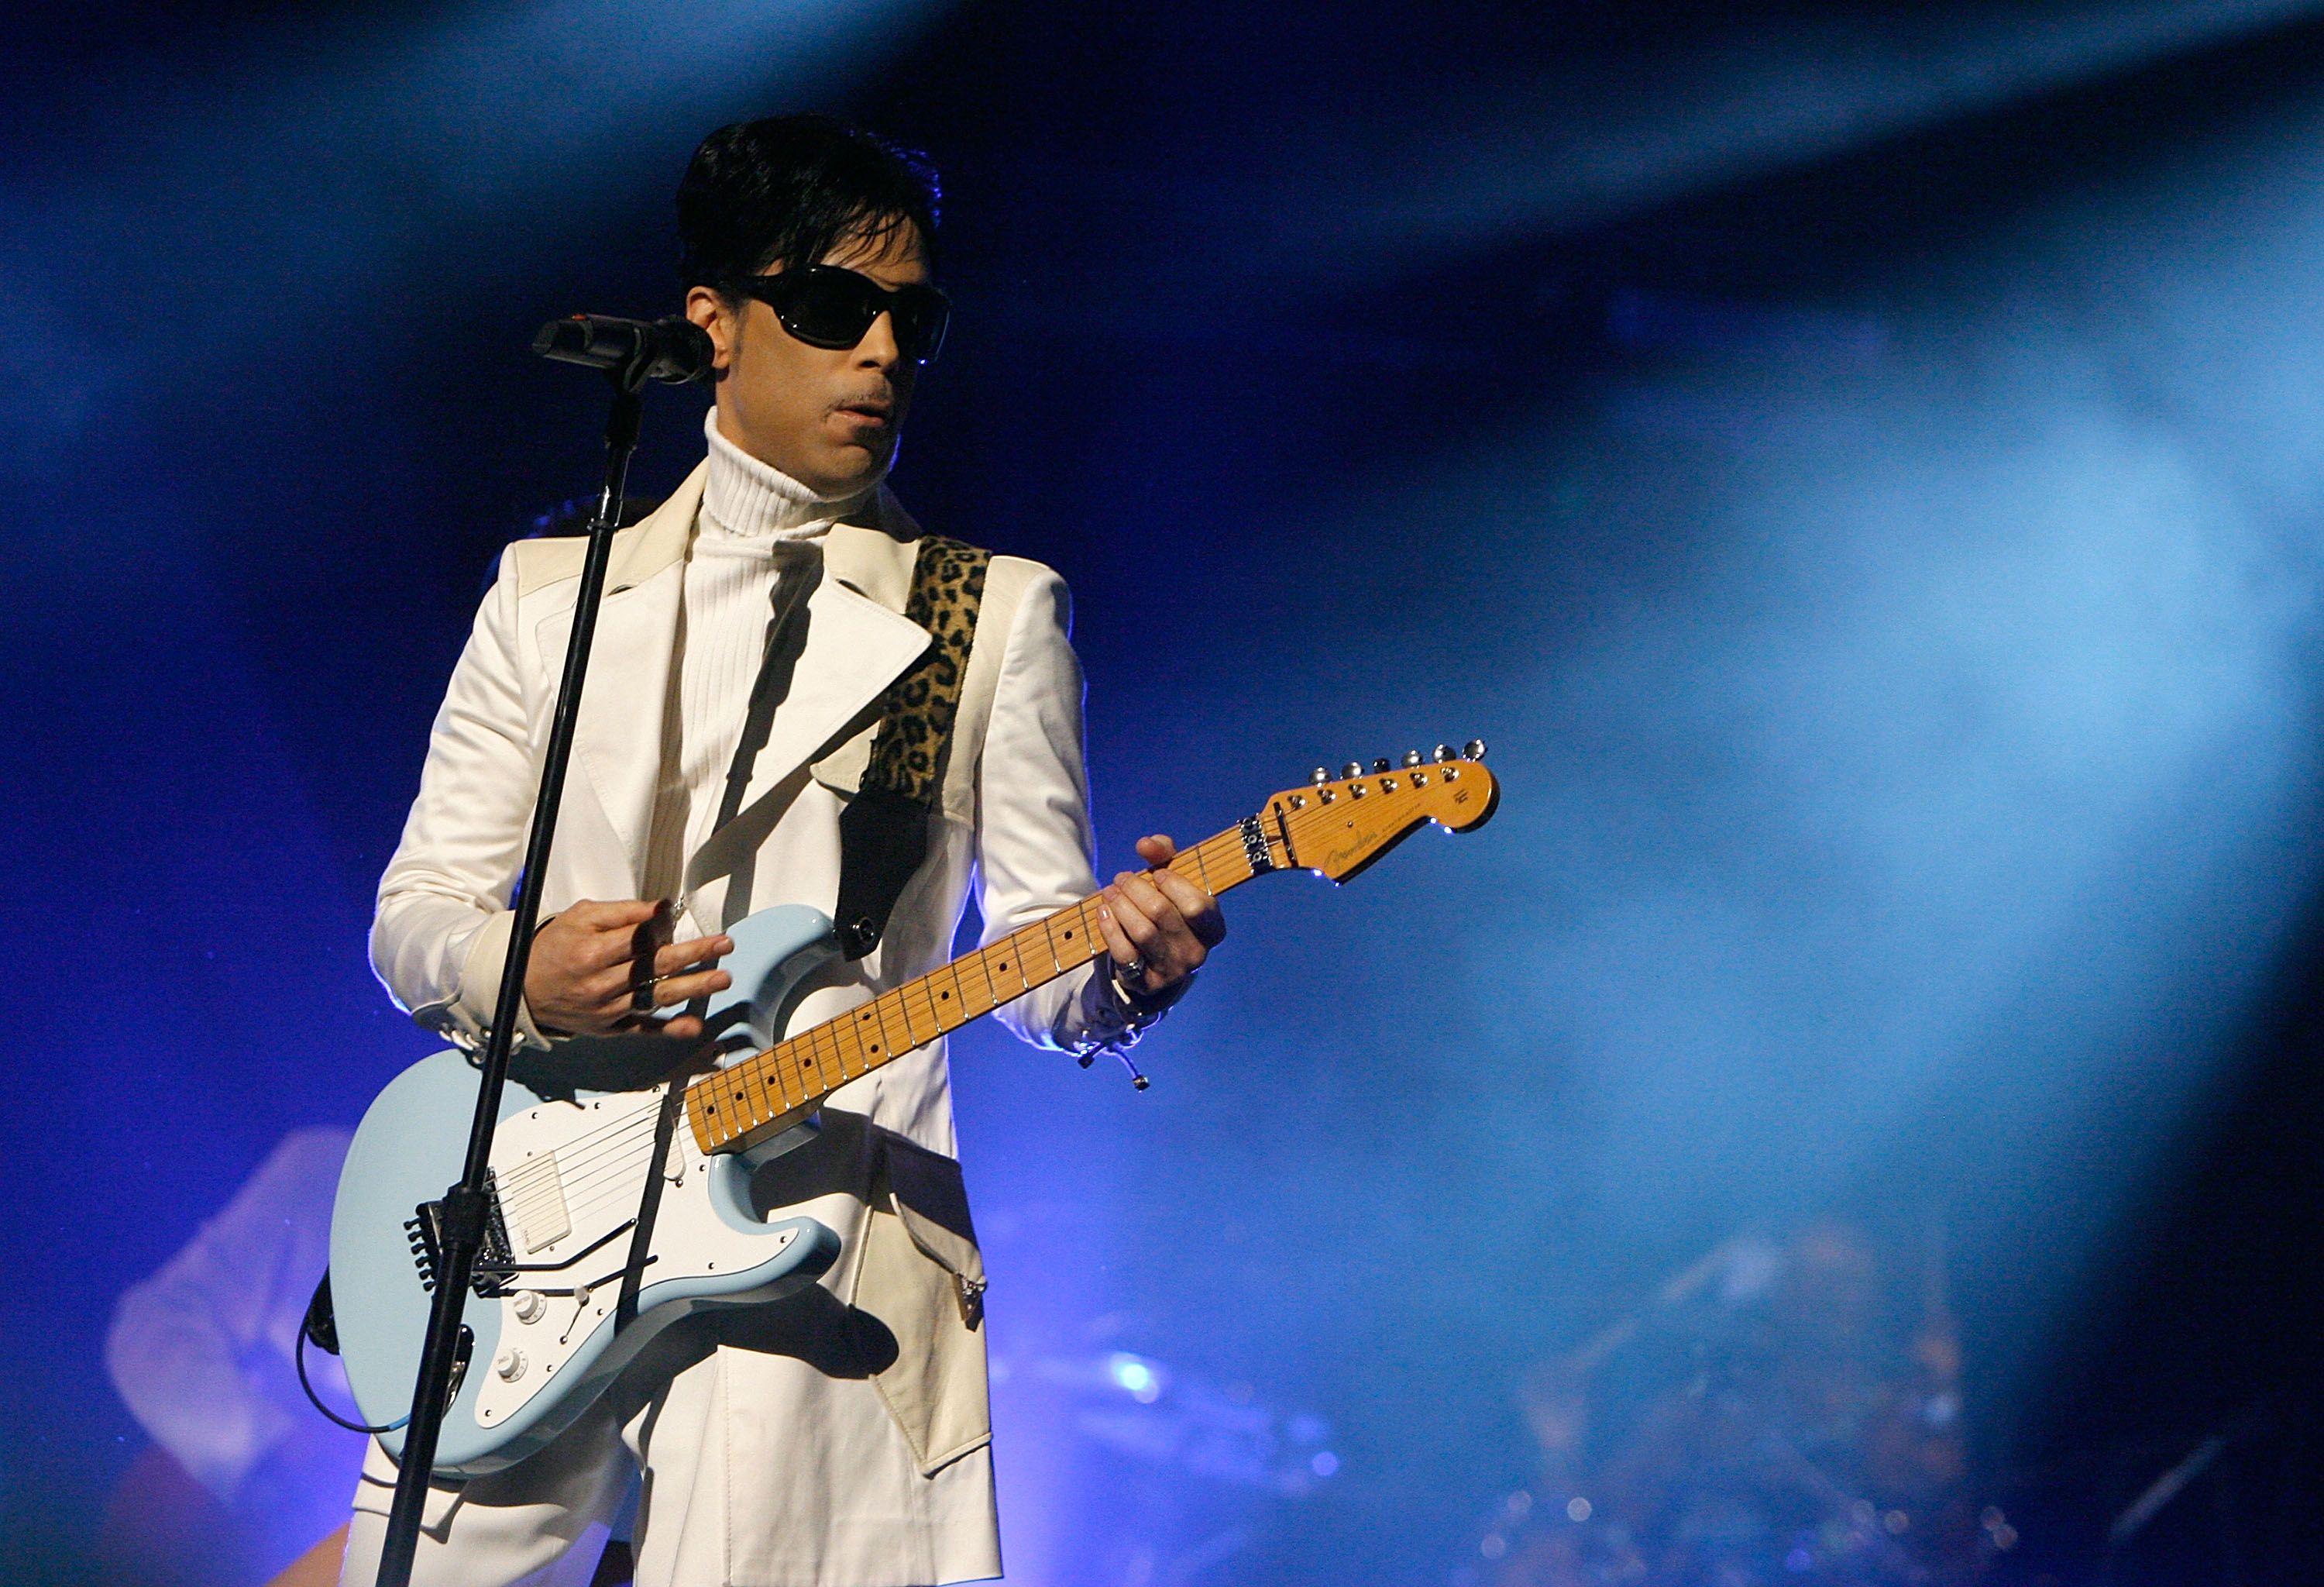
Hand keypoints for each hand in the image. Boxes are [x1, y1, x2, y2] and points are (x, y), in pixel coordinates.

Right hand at [523, 899, 731, 1039]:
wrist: (524, 988)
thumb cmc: (556, 947)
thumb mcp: (581, 918)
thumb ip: (622, 912)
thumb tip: (662, 908)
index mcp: (591, 953)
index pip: (637, 939)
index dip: (662, 928)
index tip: (683, 918)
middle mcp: (601, 984)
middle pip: (654, 967)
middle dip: (694, 954)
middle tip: (725, 944)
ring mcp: (608, 1010)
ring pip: (656, 998)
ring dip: (693, 989)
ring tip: (722, 978)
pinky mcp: (611, 1028)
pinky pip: (644, 1030)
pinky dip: (670, 1030)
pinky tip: (694, 1026)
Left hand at [1093, 835, 1226, 1002]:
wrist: (1154, 960)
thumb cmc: (1167, 910)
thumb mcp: (1172, 881)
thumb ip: (1165, 854)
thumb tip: (1146, 844)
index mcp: (1213, 929)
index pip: (1198, 905)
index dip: (1175, 885)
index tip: (1157, 874)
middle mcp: (1197, 953)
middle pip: (1161, 913)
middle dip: (1136, 888)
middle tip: (1121, 878)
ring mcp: (1172, 971)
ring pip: (1142, 931)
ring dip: (1120, 905)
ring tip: (1110, 892)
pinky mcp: (1146, 982)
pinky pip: (1125, 953)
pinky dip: (1110, 928)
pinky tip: (1103, 912)